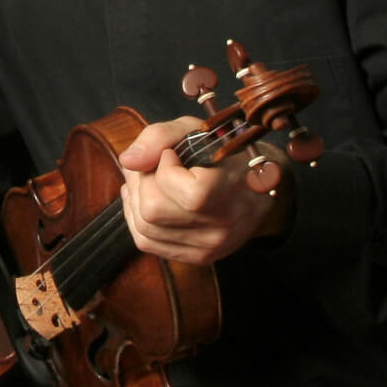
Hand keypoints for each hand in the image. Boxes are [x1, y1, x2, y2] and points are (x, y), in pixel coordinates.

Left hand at [116, 118, 291, 265]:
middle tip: (150, 166)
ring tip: (146, 181)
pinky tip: (146, 200)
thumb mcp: (197, 130)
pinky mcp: (197, 257)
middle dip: (141, 182)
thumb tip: (128, 161)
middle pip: (152, 210)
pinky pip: (147, 243)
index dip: (164, 165)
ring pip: (145, 229)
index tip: (172, 155)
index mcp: (229, 191)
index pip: (177, 188)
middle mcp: (220, 227)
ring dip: (135, 200)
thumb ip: (159, 137)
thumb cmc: (225, 153)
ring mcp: (208, 247)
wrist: (258, 188)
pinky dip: (137, 219)